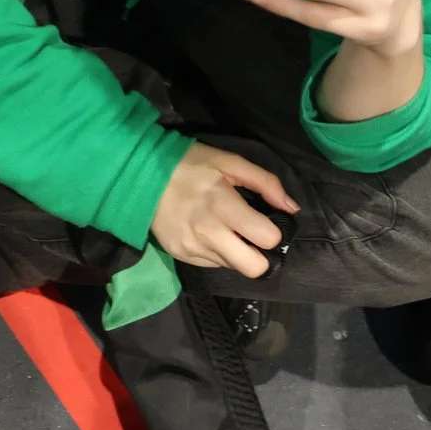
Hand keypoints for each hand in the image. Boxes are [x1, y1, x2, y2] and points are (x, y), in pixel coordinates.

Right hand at [151, 142, 294, 276]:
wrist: (138, 175)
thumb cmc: (189, 164)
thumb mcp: (229, 161)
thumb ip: (265, 183)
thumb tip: (292, 208)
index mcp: (222, 204)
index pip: (266, 238)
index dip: (273, 232)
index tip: (267, 222)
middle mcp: (207, 232)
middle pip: (253, 267)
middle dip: (261, 255)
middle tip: (254, 237)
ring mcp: (192, 247)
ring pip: (234, 267)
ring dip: (238, 252)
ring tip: (228, 231)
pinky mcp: (180, 255)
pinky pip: (213, 264)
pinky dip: (218, 252)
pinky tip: (209, 233)